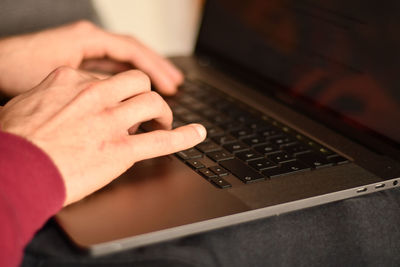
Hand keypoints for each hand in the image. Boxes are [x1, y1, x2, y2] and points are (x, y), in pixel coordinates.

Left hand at [0, 20, 182, 96]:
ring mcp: (84, 50)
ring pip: (122, 60)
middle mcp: (89, 41)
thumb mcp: (64, 82)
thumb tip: (126, 107)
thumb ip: (98, 91)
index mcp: (88, 39)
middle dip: (156, 68)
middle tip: (176, 84)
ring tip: (164, 87)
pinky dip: (126, 80)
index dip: (155, 69)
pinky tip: (134, 93)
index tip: (171, 85)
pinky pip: (110, 68)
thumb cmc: (18, 71)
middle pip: (133, 52)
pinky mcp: (78, 62)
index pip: (133, 51)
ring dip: (143, 73)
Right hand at [0, 67, 205, 204]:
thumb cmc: (16, 142)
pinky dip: (185, 136)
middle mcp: (96, 96)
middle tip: (147, 108)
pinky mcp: (121, 150)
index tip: (118, 104)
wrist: (15, 171)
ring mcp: (111, 122)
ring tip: (163, 122)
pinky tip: (198, 133)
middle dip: (145, 93)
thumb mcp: (28, 103)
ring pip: (153, 103)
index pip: (108, 79)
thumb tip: (67, 102)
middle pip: (137, 82)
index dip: (116, 94)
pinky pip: (162, 140)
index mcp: (72, 81)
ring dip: (163, 112)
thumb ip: (55, 97)